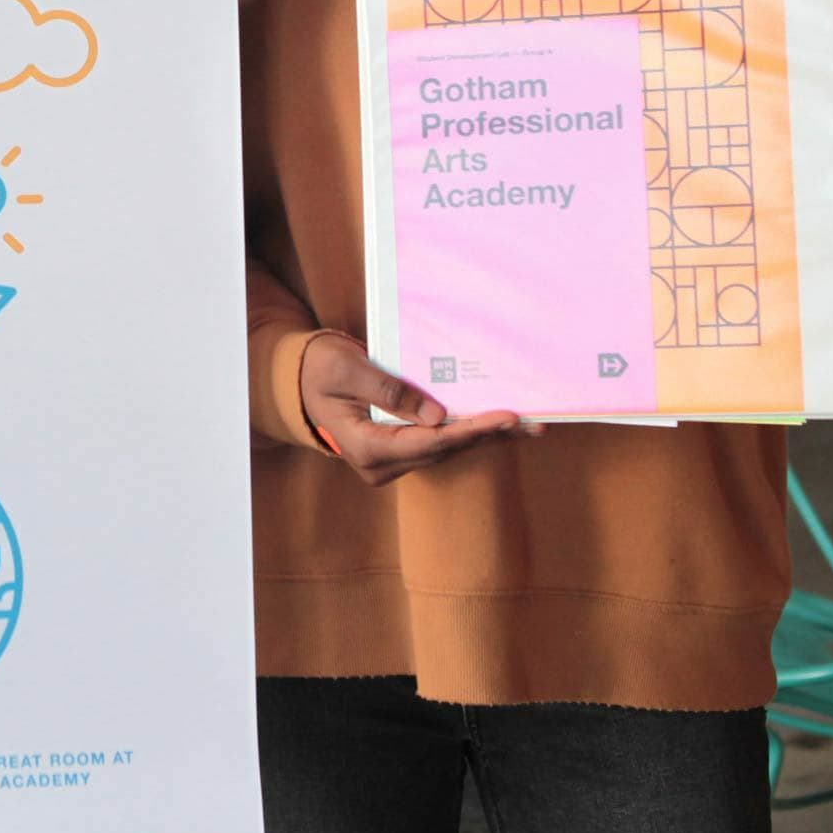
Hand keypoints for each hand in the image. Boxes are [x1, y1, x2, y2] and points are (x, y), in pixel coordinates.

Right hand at [300, 333, 536, 486]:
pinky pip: (439, 443)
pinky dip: (469, 432)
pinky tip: (498, 426)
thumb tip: (437, 415)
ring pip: (446, 449)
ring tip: (528, 426)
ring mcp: (390, 461)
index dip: (470, 430)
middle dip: (488, 435)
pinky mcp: (398, 452)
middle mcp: (381, 464)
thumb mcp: (347, 370)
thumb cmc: (320, 369)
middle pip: (445, 450)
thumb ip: (388, 391)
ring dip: (485, 436)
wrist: (299, 382)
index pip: (429, 442)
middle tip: (533, 423)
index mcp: (365, 448)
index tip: (504, 417)